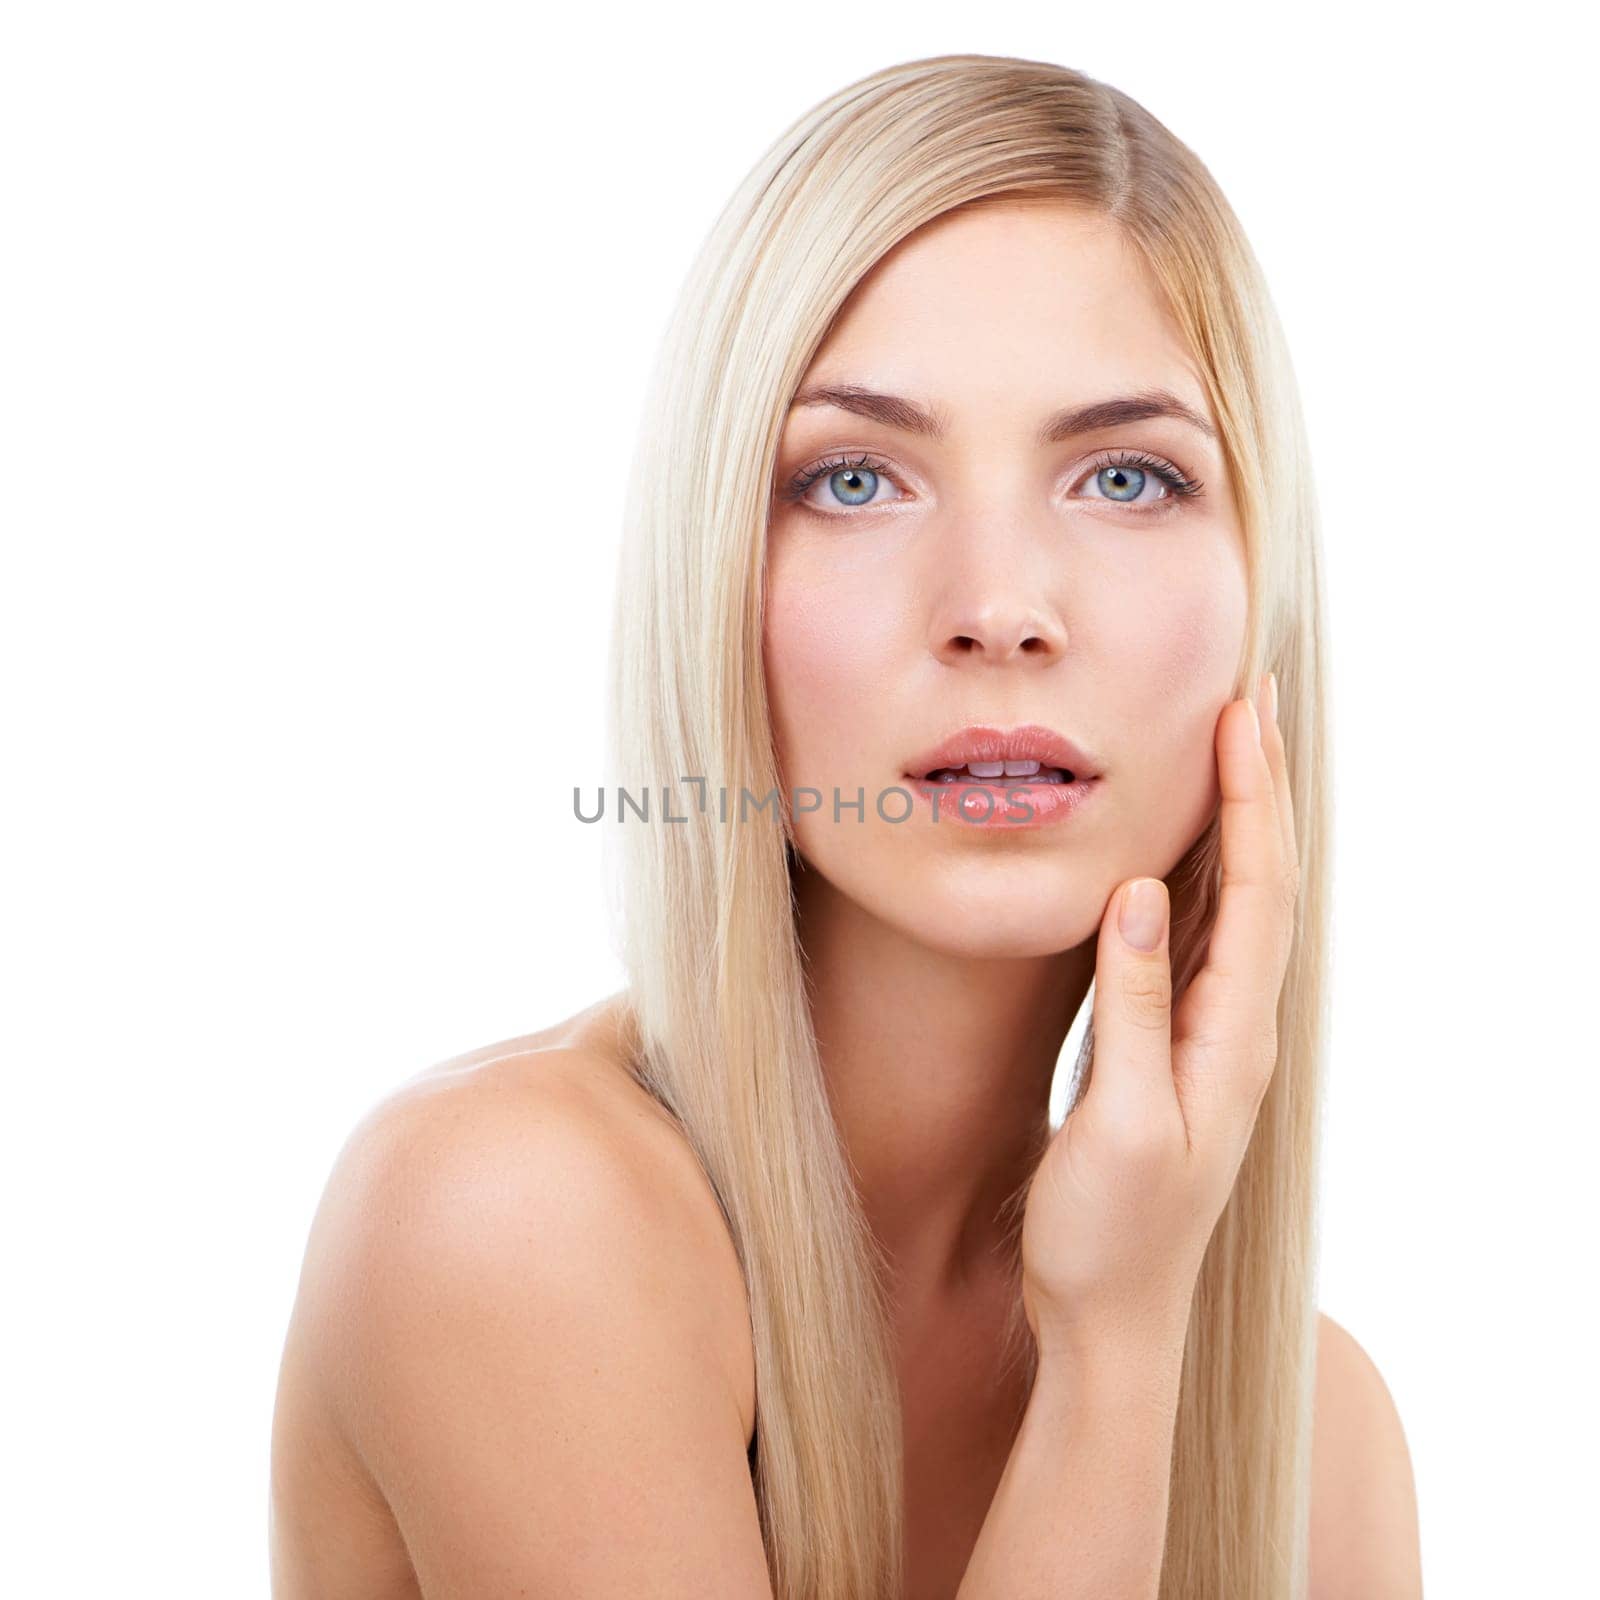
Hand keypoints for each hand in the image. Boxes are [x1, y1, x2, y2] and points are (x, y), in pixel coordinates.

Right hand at [1020, 673, 1299, 1361]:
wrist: (1112, 1317)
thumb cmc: (1111, 1233)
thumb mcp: (1119, 1121)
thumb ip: (1135, 1006)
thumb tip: (1141, 891)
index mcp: (1233, 1038)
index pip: (1259, 893)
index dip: (1251, 799)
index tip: (1240, 715)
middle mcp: (1236, 1028)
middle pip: (1264, 884)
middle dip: (1261, 787)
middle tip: (1249, 699)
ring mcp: (1210, 1038)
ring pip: (1238, 907)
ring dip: (1238, 823)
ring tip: (1226, 750)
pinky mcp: (1174, 1048)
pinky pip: (1202, 942)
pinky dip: (1203, 878)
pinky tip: (1181, 853)